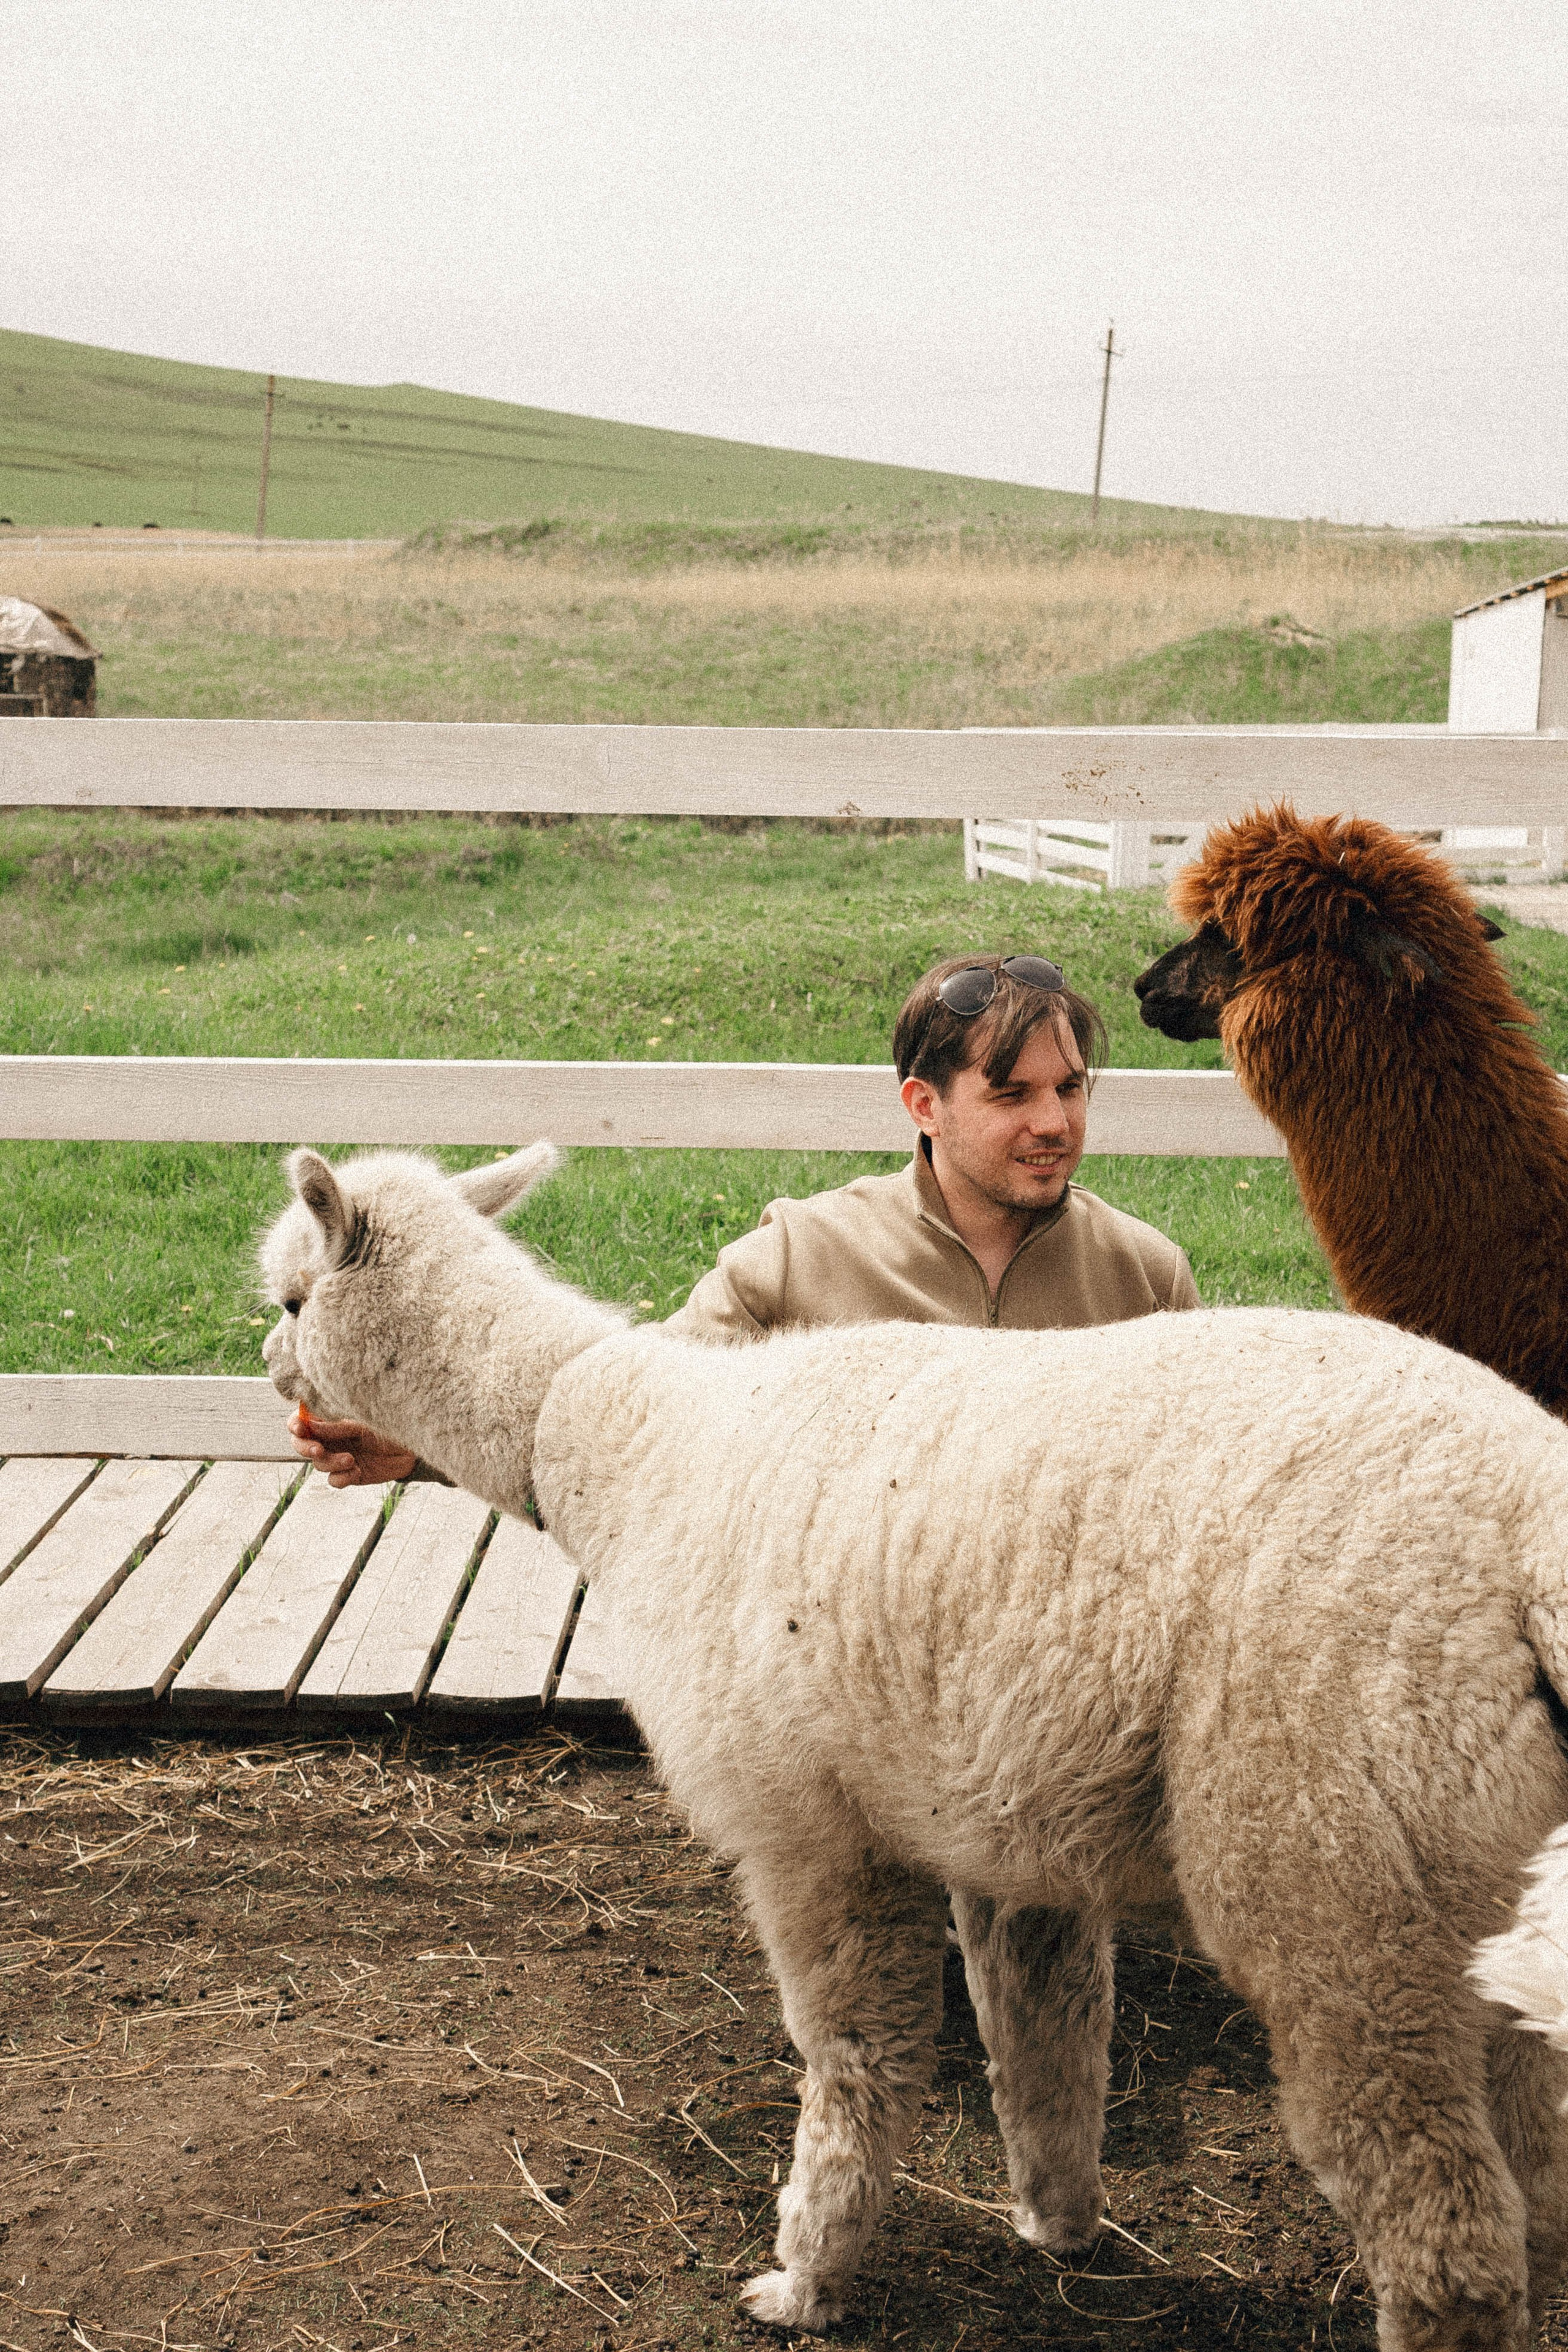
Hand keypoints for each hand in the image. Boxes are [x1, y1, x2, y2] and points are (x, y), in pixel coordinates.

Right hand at [290, 1411, 416, 1488]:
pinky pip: (333, 1480)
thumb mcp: (362, 1424)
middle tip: (318, 1450)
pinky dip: (342, 1477)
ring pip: (318, 1464)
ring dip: (330, 1463)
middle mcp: (331, 1438)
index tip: (300, 1428)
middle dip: (306, 1448)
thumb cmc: (389, 1427)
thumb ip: (336, 1426)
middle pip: (302, 1444)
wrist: (413, 1449)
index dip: (295, 1424)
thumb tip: (308, 1425)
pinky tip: (357, 1471)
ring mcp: (338, 1457)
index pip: (301, 1421)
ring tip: (351, 1459)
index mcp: (331, 1419)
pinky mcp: (349, 1474)